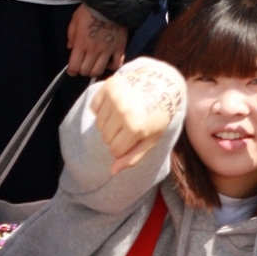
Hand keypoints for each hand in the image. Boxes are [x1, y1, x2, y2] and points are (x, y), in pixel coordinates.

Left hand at [66, 3, 128, 77]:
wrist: (110, 3)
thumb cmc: (90, 10)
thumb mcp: (75, 19)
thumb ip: (70, 35)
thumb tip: (70, 47)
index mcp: (81, 44)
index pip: (74, 67)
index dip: (71, 71)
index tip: (72, 70)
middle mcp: (93, 50)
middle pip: (86, 71)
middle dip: (82, 71)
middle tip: (83, 65)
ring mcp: (107, 51)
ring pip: (99, 71)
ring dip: (95, 71)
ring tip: (94, 66)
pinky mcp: (119, 48)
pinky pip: (117, 64)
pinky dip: (112, 66)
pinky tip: (109, 62)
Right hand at [91, 59, 184, 173]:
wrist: (162, 84)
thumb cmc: (157, 115)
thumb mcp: (151, 139)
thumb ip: (132, 157)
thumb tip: (112, 171)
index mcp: (136, 128)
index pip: (114, 151)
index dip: (123, 148)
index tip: (133, 138)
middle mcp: (123, 112)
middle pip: (105, 138)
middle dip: (116, 136)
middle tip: (129, 125)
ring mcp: (115, 97)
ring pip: (98, 125)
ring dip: (109, 123)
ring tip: (124, 114)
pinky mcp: (108, 86)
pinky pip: (94, 108)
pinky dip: (102, 109)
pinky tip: (116, 105)